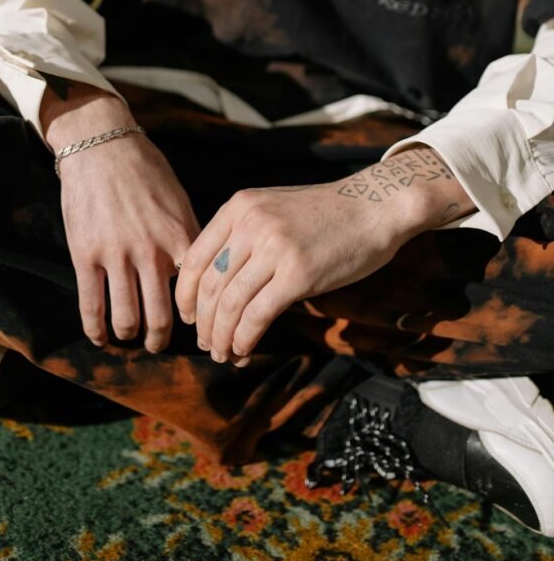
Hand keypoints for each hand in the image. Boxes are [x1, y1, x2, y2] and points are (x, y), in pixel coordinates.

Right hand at [42, 81, 199, 351]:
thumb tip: (203, 270)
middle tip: (160, 345)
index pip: (197, 291)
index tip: (196, 325)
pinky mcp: (86, 255)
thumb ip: (189, 235)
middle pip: (162, 316)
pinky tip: (100, 338)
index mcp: (180, 235)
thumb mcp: (178, 199)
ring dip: (131, 336)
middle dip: (162, 339)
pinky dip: (97, 330)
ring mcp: (117, 255)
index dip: (198, 316)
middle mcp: (151, 250)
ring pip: (127, 318)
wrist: (102, 144)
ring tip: (132, 339)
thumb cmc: (144, 169)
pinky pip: (92, 306)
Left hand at [175, 146, 473, 365]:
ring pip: (230, 304)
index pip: (195, 258)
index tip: (189, 317)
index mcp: (238, 207)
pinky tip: (244, 350)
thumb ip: (243, 234)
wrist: (375, 206)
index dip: (186, 295)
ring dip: (222, 336)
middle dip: (204, 323)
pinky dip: (245, 338)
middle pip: (210, 285)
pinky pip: (258, 315)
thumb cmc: (326, 213)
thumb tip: (216, 280)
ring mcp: (274, 248)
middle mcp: (251, 224)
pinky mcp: (298, 274)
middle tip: (206, 344)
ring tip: (223, 354)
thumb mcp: (272, 208)